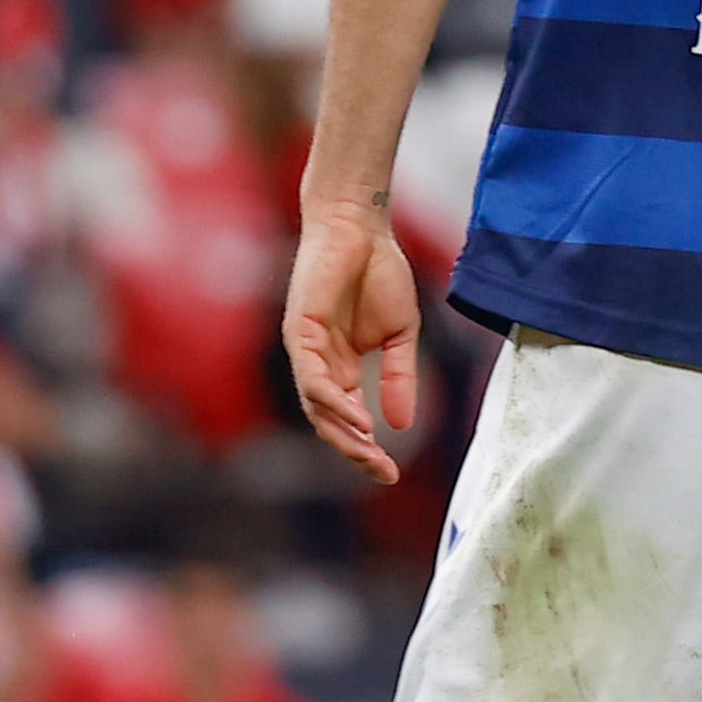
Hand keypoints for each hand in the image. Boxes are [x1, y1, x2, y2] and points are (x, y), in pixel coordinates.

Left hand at [281, 194, 421, 482]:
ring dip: (343, 432)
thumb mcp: (400, 336)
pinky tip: (358, 416)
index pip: (348, 419)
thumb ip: (399, 378)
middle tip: (381, 472)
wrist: (362, 228)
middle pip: (328, 422)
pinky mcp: (300, 331)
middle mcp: (318, 363)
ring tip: (370, 450)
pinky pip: (313, 378)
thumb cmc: (379, 273)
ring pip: (317, 406)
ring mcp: (306, 350)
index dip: (367, 448)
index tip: (392, 473)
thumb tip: (402, 425)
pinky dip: (333, 401)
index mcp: (341, 366)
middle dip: (355, 451)